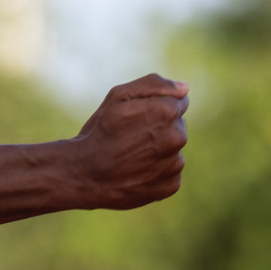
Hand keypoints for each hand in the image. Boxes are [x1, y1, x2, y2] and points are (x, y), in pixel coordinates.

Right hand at [73, 73, 188, 209]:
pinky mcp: (171, 185)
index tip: (138, 115)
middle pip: (178, 125)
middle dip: (160, 126)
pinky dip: (157, 170)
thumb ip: (154, 84)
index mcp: (167, 111)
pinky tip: (136, 170)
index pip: (179, 101)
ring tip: (131, 154)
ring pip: (174, 149)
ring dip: (159, 149)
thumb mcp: (118, 96)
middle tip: (131, 135)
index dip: (157, 106)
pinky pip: (170, 171)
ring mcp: (176, 163)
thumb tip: (184, 88)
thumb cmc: (101, 131)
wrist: (86, 175)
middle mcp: (178, 137)